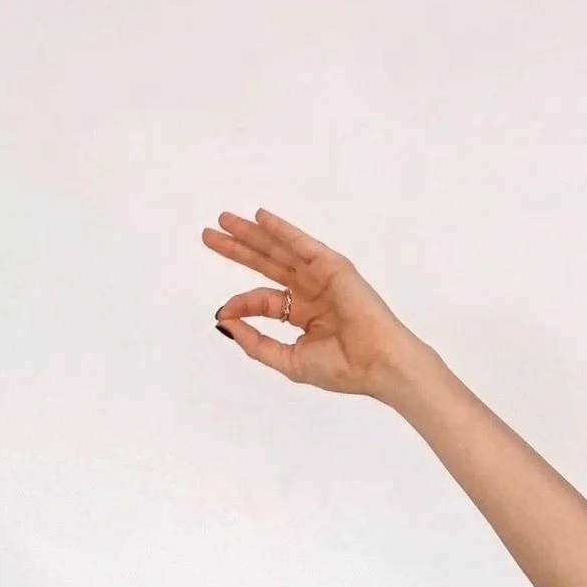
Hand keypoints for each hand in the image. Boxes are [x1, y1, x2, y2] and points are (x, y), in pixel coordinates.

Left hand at [203, 207, 423, 396]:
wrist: (377, 364)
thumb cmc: (342, 368)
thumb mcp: (288, 360)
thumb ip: (256, 343)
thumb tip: (225, 322)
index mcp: (304, 315)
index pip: (264, 300)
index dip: (240, 303)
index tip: (222, 311)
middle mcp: (311, 291)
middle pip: (266, 264)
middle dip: (238, 249)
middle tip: (210, 234)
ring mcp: (322, 276)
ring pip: (279, 250)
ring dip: (252, 233)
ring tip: (225, 219)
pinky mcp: (333, 266)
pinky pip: (301, 244)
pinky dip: (281, 230)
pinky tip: (260, 217)